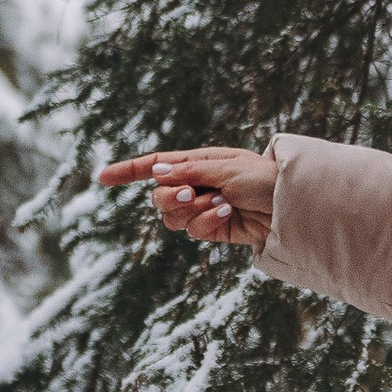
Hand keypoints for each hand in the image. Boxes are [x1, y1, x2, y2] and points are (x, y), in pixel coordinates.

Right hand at [94, 148, 276, 250]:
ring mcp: (201, 208)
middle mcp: (194, 184)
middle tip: (191, 194)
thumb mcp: (225, 168)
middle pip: (159, 196)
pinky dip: (207, 222)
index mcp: (196, 162)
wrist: (290, 205)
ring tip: (220, 204)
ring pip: (172, 217)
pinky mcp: (211, 229)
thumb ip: (189, 171)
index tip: (101, 178)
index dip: (127, 171)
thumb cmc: (263, 177)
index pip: (154, 166)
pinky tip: (226, 214)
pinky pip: (192, 230)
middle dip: (170, 197)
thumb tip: (156, 172)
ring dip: (193, 212)